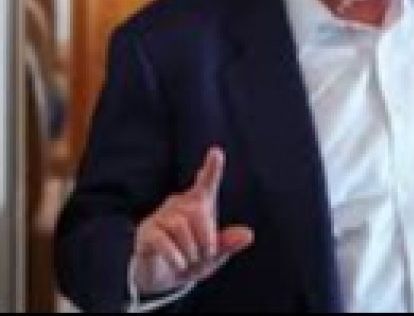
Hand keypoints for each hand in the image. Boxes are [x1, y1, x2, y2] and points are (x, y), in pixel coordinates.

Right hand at [132, 148, 253, 296]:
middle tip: (205, 255)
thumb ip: (229, 243)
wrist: (163, 279)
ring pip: (179, 225)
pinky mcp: (146, 233)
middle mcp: (178, 204)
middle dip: (207, 238)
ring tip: (189, 261)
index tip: (216, 152)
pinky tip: (180, 264)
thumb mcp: (214, 255)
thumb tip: (248, 235)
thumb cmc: (192, 260)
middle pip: (197, 211)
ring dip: (190, 250)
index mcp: (199, 205)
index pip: (206, 183)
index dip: (212, 168)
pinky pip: (162, 240)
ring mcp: (160, 217)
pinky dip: (175, 256)